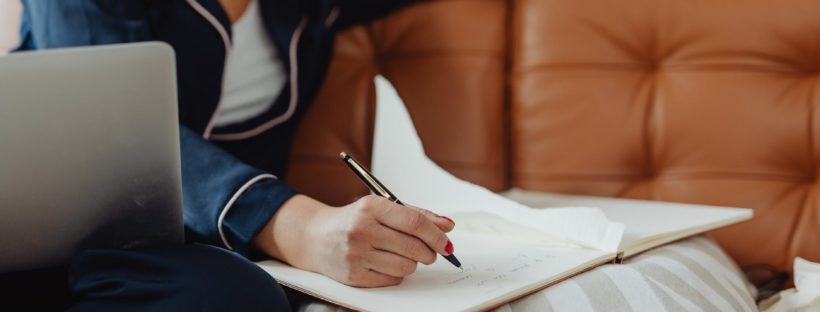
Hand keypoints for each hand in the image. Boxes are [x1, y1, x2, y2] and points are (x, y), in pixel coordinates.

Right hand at [253, 194, 455, 286]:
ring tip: (402, 254)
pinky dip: (396, 272)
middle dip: (430, 252)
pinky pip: (393, 279)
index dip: (436, 235)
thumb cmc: (355, 220)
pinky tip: (386, 262)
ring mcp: (357, 255)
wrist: (315, 237)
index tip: (447, 242)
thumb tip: (448, 226)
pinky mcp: (354, 275)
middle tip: (431, 252)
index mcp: (371, 207)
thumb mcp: (382, 208)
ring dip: (413, 263)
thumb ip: (416, 215)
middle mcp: (362, 230)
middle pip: (414, 247)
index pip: (415, 223)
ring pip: (406, 266)